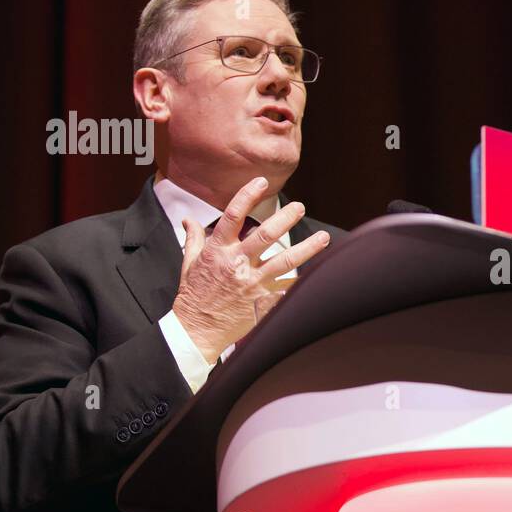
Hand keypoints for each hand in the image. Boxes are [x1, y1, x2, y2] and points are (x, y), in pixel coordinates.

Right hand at [170, 176, 330, 362]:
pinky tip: (320, 274)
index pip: (234, 215)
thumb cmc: (193, 296)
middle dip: (286, 218)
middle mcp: (237, 264)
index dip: (248, 195)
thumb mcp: (189, 264)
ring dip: (308, 248)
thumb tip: (188, 220)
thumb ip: (194, 239)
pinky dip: (303, 282)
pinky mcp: (263, 301)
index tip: (261, 181)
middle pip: (266, 234)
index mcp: (218, 251)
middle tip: (300, 207)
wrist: (197, 329)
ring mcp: (252, 283)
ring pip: (286, 261)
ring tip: (324, 238)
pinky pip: (288, 288)